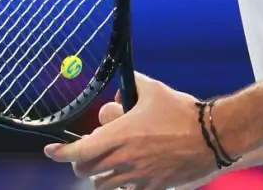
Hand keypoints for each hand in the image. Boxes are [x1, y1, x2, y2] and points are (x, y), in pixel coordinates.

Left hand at [44, 73, 218, 189]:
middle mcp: (124, 159)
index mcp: (120, 135)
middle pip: (86, 169)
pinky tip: (129, 178)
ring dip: (100, 176)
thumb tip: (122, 83)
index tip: (51, 150)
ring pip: (103, 186)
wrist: (212, 136)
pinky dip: (123, 187)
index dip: (60, 152)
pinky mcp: (153, 188)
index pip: (79, 150)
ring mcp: (138, 177)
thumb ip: (133, 84)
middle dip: (82, 161)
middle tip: (88, 153)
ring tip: (108, 167)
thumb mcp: (154, 90)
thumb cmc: (183, 112)